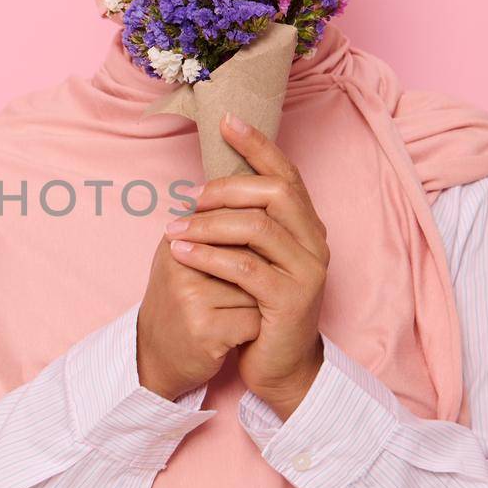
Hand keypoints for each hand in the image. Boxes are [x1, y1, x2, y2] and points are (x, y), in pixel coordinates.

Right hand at [135, 228, 261, 401]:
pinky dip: (254, 331)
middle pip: (251, 258)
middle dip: (258, 278)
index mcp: (176, 241)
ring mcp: (190, 298)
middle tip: (243, 295)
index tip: (245, 272)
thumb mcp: (185, 260)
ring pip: (257, 290)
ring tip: (234, 315)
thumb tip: (262, 206)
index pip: (236, 227)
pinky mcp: (205, 330)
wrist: (155, 356)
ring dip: (258, 305)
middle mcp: (179, 265)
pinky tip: (235, 336)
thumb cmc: (180, 303)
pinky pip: (255, 321)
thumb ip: (214, 233)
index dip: (252, 251)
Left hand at [164, 113, 329, 418]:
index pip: (286, 174)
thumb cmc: (258, 306)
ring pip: (257, 228)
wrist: (278, 365)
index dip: (259, 145)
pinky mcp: (292, 302)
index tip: (226, 121)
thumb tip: (204, 184)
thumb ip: (241, 223)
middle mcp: (315, 244)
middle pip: (275, 193)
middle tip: (188, 197)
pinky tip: (181, 254)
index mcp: (306, 227)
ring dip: (208, 224)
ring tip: (172, 230)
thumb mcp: (251, 258)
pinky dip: (209, 256)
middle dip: (226, 188)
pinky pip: (246, 268)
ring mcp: (308, 273)